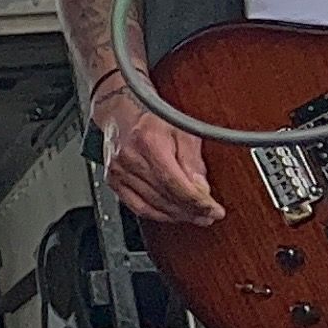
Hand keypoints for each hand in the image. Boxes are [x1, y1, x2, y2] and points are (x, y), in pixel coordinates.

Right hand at [96, 87, 225, 227]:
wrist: (122, 111)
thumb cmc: (154, 117)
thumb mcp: (183, 130)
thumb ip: (193, 161)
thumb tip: (201, 189)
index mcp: (149, 142)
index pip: (176, 183)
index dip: (198, 202)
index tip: (215, 210)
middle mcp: (130, 158)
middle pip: (165, 196)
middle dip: (192, 211)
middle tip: (209, 215)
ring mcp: (118, 170)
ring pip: (152, 205)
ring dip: (177, 215)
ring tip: (195, 216)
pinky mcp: (113, 179)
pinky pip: (137, 206)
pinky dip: (157, 214)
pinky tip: (172, 214)